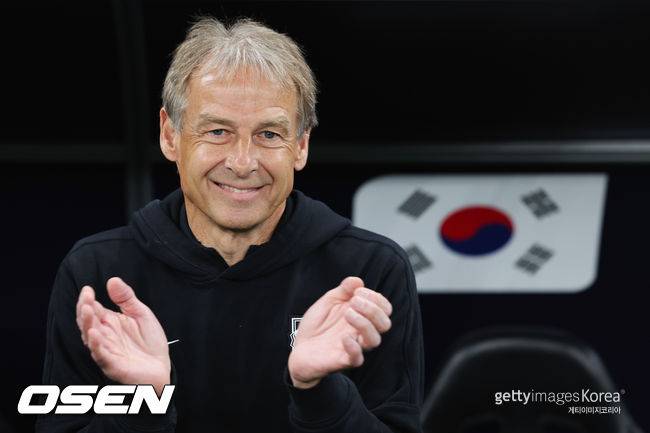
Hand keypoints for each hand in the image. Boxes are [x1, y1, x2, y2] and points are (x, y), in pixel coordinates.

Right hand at [76, 277, 170, 395]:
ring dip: (87, 325)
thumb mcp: (141, 314)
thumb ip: (126, 298)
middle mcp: (105, 337)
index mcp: (109, 324)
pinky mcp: (113, 366)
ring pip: (91, 338)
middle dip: (84, 310)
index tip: (87, 289)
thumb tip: (112, 280)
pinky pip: (101, 356)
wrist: (162, 367)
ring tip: (87, 310)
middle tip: (86, 298)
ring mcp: (107, 351)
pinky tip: (94, 334)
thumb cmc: (149, 342)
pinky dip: (96, 346)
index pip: (93, 310)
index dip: (87, 300)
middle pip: (88, 323)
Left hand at [288, 277, 392, 388]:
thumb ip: (343, 290)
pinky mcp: (343, 360)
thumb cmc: (317, 324)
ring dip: (364, 323)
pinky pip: (358, 359)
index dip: (376, 298)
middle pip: (385, 324)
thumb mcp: (329, 301)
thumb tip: (358, 281)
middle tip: (354, 302)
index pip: (385, 309)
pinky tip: (344, 338)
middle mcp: (362, 332)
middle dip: (373, 309)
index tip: (358, 291)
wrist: (299, 348)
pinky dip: (354, 347)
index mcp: (362, 316)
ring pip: (375, 340)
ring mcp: (354, 347)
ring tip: (347, 314)